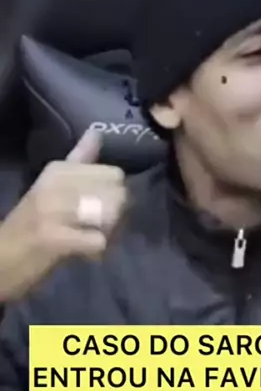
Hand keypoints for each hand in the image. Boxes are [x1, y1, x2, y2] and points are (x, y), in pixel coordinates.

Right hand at [0, 128, 127, 301]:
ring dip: (108, 234)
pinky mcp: (55, 239)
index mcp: (58, 170)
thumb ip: (79, 161)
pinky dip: (97, 251)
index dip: (115, 195)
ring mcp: (54, 211)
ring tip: (91, 240)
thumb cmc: (30, 224)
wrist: (0, 258)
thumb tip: (97, 132)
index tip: (100, 210)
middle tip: (97, 229)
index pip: (114, 174)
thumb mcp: (52, 187)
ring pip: (111, 215)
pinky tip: (85, 254)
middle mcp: (56, 184)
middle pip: (118, 194)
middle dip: (117, 217)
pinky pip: (98, 241)